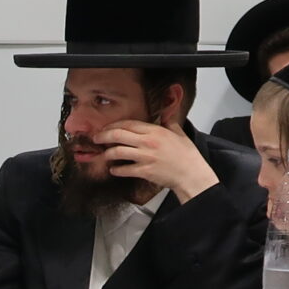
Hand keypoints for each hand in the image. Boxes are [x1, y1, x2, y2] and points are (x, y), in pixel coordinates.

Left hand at [95, 121, 220, 201]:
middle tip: (96, 139)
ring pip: (118, 152)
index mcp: (155, 131)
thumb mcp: (179, 133)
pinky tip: (113, 170)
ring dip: (107, 153)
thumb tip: (166, 113)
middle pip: (118, 135)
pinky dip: (116, 170)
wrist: (191, 174)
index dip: (113, 125)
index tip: (106, 128)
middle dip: (103, 136)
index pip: (128, 124)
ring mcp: (145, 157)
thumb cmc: (186, 155)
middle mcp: (148, 142)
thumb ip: (169, 122)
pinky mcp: (145, 171)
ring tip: (104, 155)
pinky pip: (125, 169)